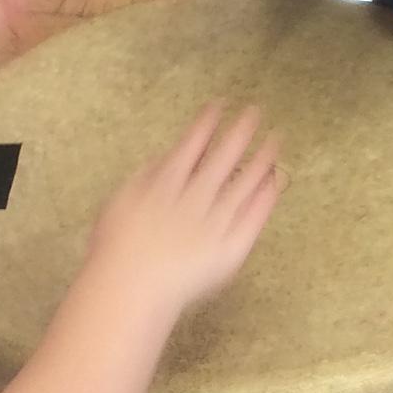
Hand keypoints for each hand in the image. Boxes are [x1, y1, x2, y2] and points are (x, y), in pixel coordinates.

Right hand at [85, 104, 279, 315]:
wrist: (130, 288)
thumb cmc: (117, 249)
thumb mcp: (121, 200)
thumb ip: (146, 176)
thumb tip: (166, 157)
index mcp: (166, 181)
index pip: (193, 142)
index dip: (208, 121)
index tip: (221, 104)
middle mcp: (194, 195)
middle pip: (225, 155)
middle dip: (241, 130)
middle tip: (256, 111)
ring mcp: (216, 220)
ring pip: (246, 181)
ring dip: (262, 157)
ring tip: (276, 140)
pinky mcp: (232, 244)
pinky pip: (255, 213)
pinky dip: (266, 194)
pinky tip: (275, 179)